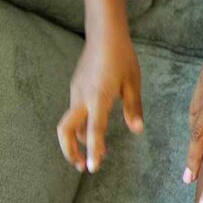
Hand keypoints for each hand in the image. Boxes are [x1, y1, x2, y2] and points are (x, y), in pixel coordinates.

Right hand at [57, 29, 142, 173]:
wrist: (105, 34)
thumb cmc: (123, 57)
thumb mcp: (133, 82)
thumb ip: (133, 108)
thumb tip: (137, 131)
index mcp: (99, 98)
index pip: (94, 131)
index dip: (93, 151)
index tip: (92, 168)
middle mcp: (82, 97)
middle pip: (65, 131)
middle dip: (70, 152)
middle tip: (83, 166)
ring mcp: (76, 92)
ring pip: (70, 123)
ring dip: (77, 140)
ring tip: (92, 152)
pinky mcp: (75, 87)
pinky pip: (74, 111)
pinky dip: (80, 125)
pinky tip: (92, 127)